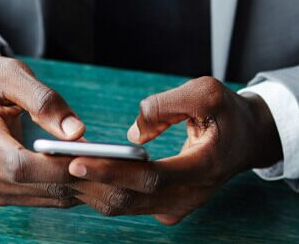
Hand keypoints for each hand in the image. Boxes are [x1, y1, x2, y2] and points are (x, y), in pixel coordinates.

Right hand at [0, 52, 92, 207]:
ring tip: (107, 168)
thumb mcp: (13, 74)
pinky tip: (88, 174)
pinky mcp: (1, 190)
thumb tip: (76, 132)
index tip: (88, 156)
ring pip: (41, 195)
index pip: (18, 164)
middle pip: (33, 183)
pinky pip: (40, 197)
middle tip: (112, 164)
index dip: (54, 166)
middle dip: (75, 176)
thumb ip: (43, 100)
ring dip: (76, 186)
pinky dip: (67, 189)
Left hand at [67, 76, 282, 224]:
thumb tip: (134, 132)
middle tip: (50, 166)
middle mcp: (190, 196)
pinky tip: (74, 175)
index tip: (76, 160)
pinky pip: (128, 203)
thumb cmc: (228, 111)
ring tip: (52, 169)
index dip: (112, 170)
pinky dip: (100, 191)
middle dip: (88, 183)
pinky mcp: (167, 206)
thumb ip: (169, 105)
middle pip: (131, 197)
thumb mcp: (208, 92)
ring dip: (88, 190)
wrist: (249, 138)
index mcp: (204, 167)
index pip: (151, 177)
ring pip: (125, 206)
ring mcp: (179, 206)